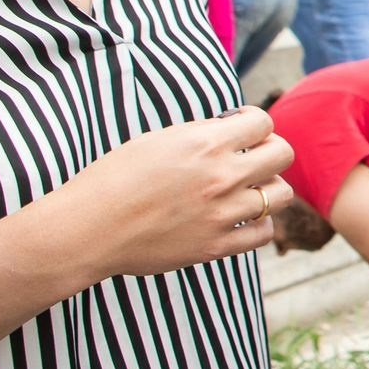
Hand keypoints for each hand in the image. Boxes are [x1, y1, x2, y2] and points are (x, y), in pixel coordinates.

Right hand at [43, 109, 293, 285]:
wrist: (85, 230)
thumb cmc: (113, 180)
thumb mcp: (156, 141)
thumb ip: (201, 135)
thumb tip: (234, 129)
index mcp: (204, 144)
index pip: (263, 122)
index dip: (255, 123)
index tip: (242, 130)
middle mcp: (220, 177)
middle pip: (283, 154)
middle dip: (270, 150)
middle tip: (251, 157)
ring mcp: (222, 213)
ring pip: (280, 194)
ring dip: (267, 188)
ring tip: (245, 189)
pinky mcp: (216, 246)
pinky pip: (264, 232)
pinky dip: (258, 224)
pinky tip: (239, 218)